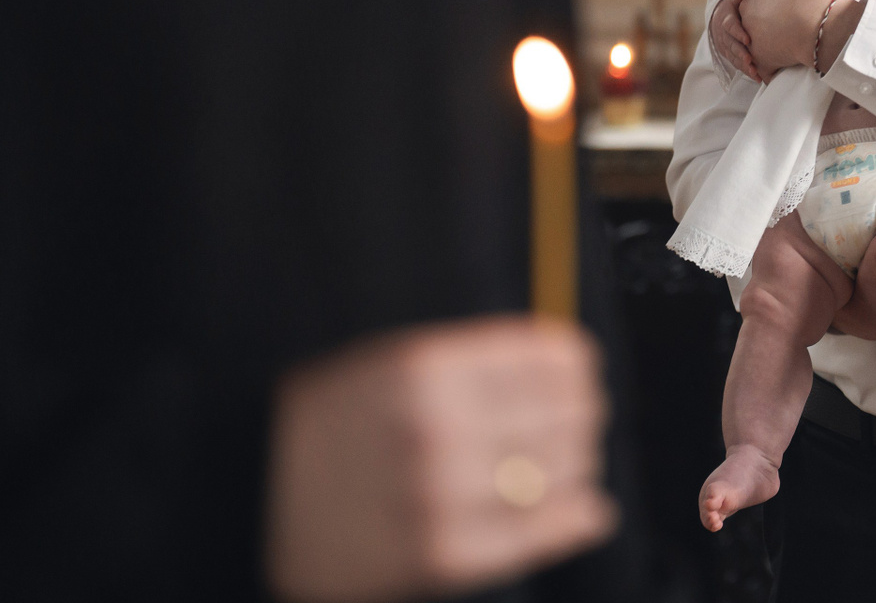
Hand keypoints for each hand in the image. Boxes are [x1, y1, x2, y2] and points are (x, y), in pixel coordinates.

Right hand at [265, 315, 617, 602]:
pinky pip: (535, 535)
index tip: (581, 370)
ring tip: (575, 464)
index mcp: (425, 368)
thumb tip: (565, 364)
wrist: (247, 505)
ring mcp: (442, 496)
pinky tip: (589, 511)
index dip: (575, 366)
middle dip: (582, 415)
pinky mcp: (442, 556)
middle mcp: (439, 427)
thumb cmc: (323, 429)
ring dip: (578, 466)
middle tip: (583, 419)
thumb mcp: (386, 367)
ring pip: (556, 473)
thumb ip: (472, 364)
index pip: (546, 359)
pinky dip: (574, 520)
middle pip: (561, 415)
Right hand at [708, 0, 764, 83]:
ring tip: (755, 72)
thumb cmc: (736, 6)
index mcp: (725, 18)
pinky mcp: (730, 54)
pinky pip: (737, 64)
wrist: (722, 18)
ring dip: (744, 66)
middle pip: (730, 44)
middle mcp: (723, 34)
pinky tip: (757, 77)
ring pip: (733, 56)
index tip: (748, 40)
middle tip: (751, 60)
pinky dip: (746, 71)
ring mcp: (725, 46)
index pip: (730, 26)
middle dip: (740, 53)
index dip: (738, 33)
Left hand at [738, 0, 843, 73]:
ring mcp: (752, 39)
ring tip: (781, 46)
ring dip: (762, 46)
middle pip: (750, 18)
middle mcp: (747, 13)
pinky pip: (759, 68)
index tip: (787, 0)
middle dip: (762, 21)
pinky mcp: (760, 61)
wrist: (823, 25)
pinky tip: (780, 66)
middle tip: (785, 24)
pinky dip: (767, 69)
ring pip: (751, 44)